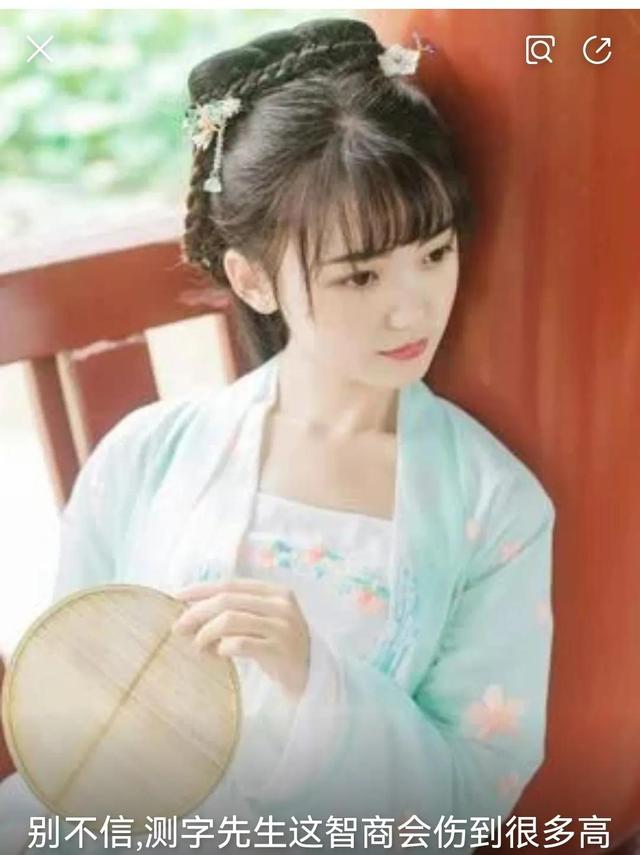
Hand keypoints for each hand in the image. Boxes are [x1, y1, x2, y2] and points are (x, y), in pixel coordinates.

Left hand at [171, 578, 309, 700]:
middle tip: (178, 627)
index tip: (177, 597)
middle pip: (227, 600)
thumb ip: (237, 611)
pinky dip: (222, 648)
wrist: (311, 675)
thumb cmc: (279, 646)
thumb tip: (191, 610)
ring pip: (231, 620)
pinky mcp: (279, 650)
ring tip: (197, 646)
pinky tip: (217, 654)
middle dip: (197, 612)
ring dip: (206, 633)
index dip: (201, 589)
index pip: (231, 584)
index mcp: (275, 591)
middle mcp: (281, 604)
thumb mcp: (263, 621)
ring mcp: (282, 626)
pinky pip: (240, 643)